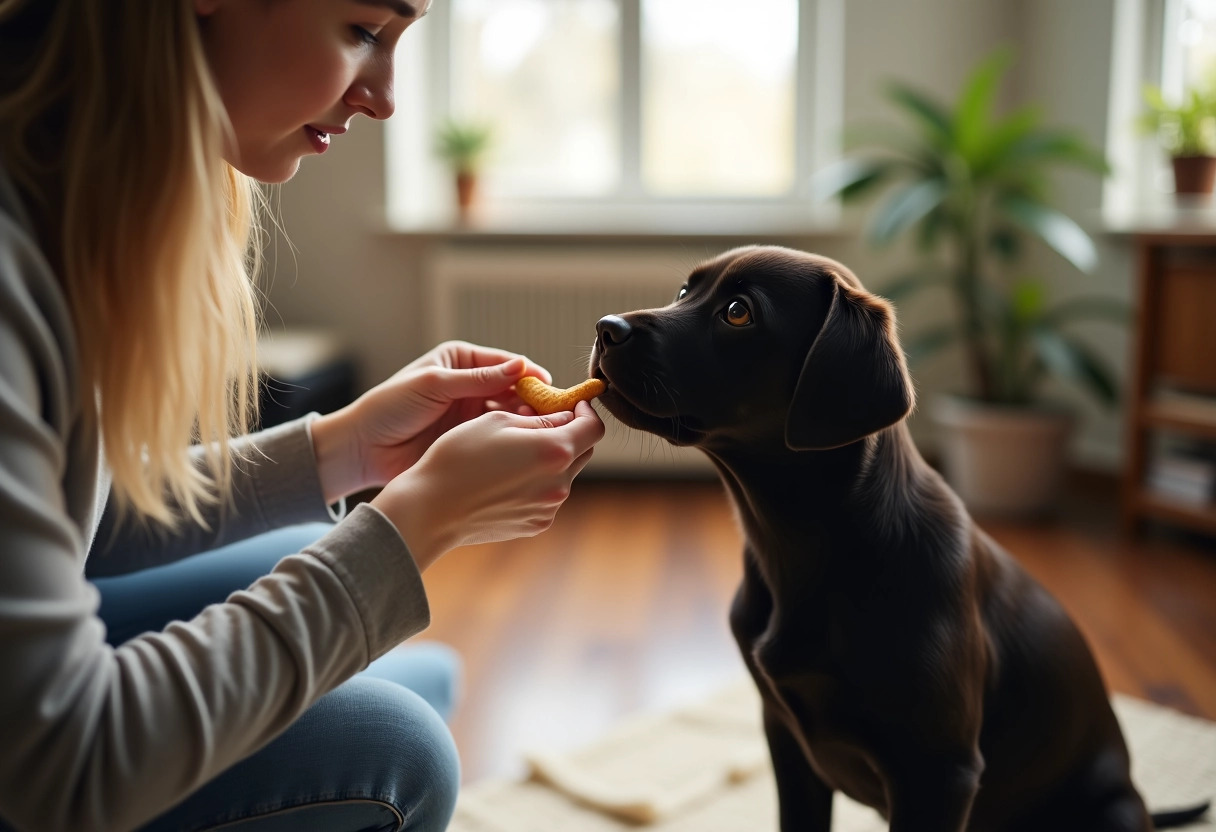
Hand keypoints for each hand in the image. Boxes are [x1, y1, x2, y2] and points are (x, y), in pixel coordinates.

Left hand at [310, 341, 551, 502]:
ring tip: (542, 431)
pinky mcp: (470, 438)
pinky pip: (499, 436)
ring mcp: (472, 413)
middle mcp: (471, 384)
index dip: (530, 375)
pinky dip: (514, 439)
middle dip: (534, 400)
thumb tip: (521, 367)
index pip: (507, 364)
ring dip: (526, 421)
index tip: (550, 390)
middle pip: (515, 389)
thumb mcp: (434, 384)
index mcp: (462, 361)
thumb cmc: (390, 407)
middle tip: (554, 415)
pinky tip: (525, 445)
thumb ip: (478, 379)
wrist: (363, 448)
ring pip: (511, 413)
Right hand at [371, 400, 604, 570]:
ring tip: (517, 451)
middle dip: (569, 433)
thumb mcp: (498, 422)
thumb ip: (541, 419)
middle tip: (542, 422)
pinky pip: (548, 496)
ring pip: (565, 474)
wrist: (431, 508)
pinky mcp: (536, 524)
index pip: (594, 428)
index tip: (571, 404)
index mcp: (554, 451)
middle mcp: (559, 484)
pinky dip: (538, 482)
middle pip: (583, 451)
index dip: (585, 411)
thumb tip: (565, 418)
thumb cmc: (458, 458)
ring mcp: (549, 508)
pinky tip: (508, 477)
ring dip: (551, 459)